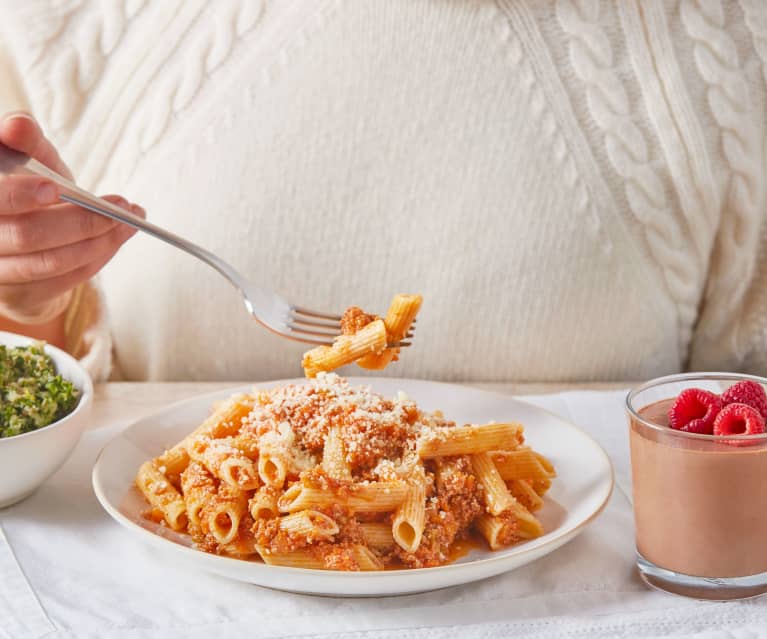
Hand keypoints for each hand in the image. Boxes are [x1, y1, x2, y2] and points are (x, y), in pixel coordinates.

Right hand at [0, 112, 142, 324]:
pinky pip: (67, 280)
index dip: (19, 196)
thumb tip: (18, 125)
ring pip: (51, 263)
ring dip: (99, 241)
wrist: (26, 233)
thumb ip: (26, 141)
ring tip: (130, 219)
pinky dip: (98, 256)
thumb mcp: (29, 160)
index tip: (55, 188)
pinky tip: (118, 237)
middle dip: (80, 220)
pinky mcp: (23, 294)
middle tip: (120, 206)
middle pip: (27, 236)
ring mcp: (0, 273)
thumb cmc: (27, 187)